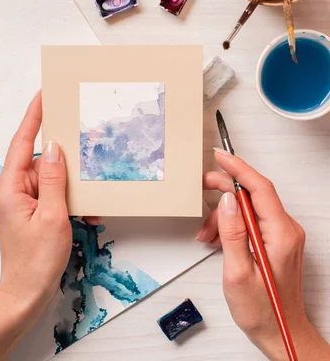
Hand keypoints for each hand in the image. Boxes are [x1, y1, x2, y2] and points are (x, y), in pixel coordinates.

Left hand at [0, 92, 99, 326]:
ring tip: (89, 201)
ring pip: (52, 178)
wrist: (26, 296)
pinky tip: (86, 215)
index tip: (44, 94)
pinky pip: (54, 195)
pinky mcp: (33, 211)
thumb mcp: (52, 215)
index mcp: (10, 186)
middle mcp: (14, 189)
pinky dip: (70, 201)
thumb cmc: (36, 260)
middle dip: (66, 159)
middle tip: (87, 146)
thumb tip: (56, 146)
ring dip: (73, 187)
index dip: (34, 116)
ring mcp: (23, 201)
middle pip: (42, 159)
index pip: (22, 141)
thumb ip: (55, 177)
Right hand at [198, 148, 328, 360]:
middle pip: (255, 194)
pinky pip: (253, 221)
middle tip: (202, 186)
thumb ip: (232, 233)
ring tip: (206, 232)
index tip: (220, 156)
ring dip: (225, 214)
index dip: (238, 168)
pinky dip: (233, 224)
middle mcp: (286, 230)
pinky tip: (218, 237)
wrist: (281, 333)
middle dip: (226, 188)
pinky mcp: (277, 241)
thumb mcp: (238, 273)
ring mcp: (283, 235)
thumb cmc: (263, 310)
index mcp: (281, 234)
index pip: (260, 188)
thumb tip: (226, 200)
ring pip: (250, 207)